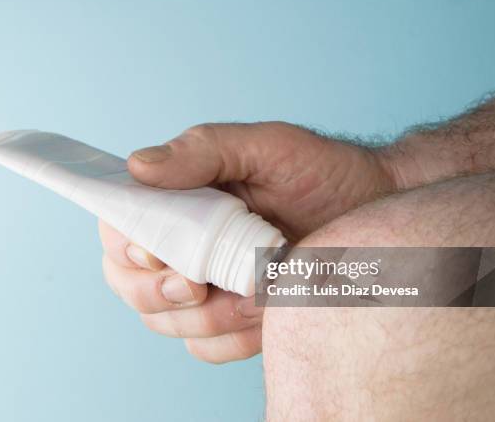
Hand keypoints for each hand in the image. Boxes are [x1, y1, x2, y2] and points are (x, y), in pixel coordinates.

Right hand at [99, 122, 395, 362]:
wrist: (375, 214)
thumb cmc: (321, 174)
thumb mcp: (266, 147)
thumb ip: (203, 150)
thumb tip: (137, 167)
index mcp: (177, 200)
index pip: (119, 228)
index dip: (127, 248)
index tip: (159, 255)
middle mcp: (182, 244)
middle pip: (129, 283)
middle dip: (160, 291)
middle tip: (200, 284)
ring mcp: (206, 286)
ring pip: (166, 322)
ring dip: (207, 316)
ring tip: (258, 289)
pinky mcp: (232, 320)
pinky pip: (205, 347)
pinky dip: (232, 338)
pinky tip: (267, 311)